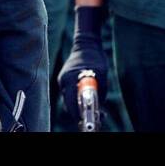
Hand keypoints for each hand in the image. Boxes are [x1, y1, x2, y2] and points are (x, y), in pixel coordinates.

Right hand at [57, 6, 108, 125]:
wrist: (86, 43)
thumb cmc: (95, 57)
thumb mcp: (101, 74)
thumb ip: (99, 91)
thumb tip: (99, 110)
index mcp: (69, 79)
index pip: (71, 103)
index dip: (80, 115)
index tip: (90, 122)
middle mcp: (63, 80)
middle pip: (70, 104)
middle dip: (82, 113)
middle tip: (98, 117)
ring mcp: (63, 79)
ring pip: (71, 99)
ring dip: (81, 106)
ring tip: (99, 111)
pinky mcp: (65, 79)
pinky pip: (72, 93)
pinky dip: (80, 99)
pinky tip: (91, 101)